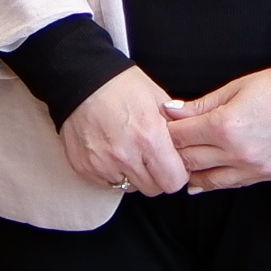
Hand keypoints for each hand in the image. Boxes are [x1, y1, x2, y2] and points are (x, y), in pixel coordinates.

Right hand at [59, 67, 187, 196]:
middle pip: (153, 189)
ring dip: (134, 175)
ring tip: (129, 151)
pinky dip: (112, 173)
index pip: (174, 181)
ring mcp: (102, 164)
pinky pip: (107, 183)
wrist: (80, 80)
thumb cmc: (120, 85)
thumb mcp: (158, 98)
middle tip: (151, 157)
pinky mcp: (84, 168)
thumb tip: (189, 146)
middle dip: (157, 176)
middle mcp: (125, 156)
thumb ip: (177, 126)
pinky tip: (111, 151)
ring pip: (130, 188)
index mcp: (149, 137)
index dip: (177, 173)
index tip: (173, 163)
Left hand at [167, 70, 270, 190]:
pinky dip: (212, 182)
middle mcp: (236, 151)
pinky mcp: (264, 176)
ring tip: (181, 164)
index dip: (166, 132)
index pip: (180, 136)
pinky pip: (229, 185)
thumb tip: (171, 111)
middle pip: (188, 160)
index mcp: (225, 125)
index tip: (161, 128)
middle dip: (173, 153)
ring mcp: (251, 167)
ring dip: (190, 172)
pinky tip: (201, 178)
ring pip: (205, 180)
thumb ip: (200, 105)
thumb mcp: (234, 88)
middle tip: (165, 147)